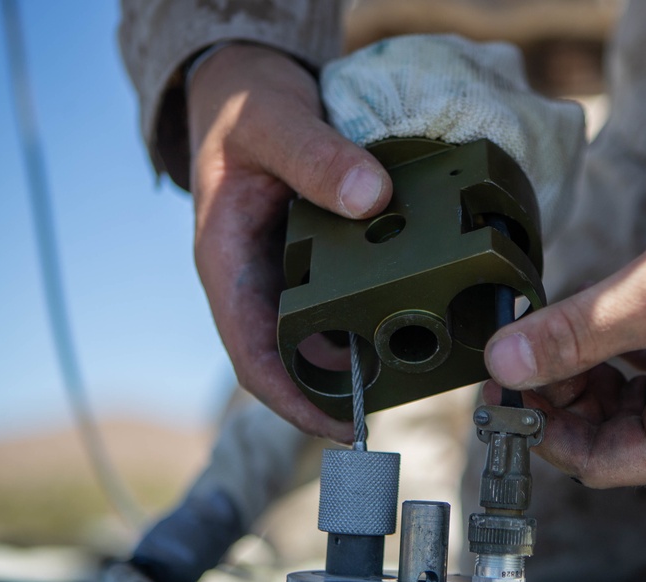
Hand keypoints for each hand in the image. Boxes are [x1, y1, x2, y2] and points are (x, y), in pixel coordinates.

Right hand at [188, 44, 392, 441]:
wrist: (242, 87)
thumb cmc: (242, 107)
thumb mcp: (272, 122)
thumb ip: (314, 155)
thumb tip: (372, 198)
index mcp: (227, 265)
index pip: (252, 357)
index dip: (293, 401)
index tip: (340, 429)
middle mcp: (256, 281)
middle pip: (293, 357)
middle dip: (340, 389)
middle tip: (401, 397)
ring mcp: (285, 272)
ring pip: (321, 332)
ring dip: (362, 354)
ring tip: (418, 363)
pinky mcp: (313, 257)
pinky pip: (343, 297)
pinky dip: (373, 310)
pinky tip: (414, 310)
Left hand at [485, 112, 645, 487]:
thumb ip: (570, 337)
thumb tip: (503, 362)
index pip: (602, 462)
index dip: (545, 433)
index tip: (501, 396)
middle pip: (611, 436)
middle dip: (559, 401)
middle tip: (514, 359)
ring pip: (624, 403)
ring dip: (580, 375)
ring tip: (544, 334)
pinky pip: (644, 373)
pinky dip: (609, 355)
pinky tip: (585, 323)